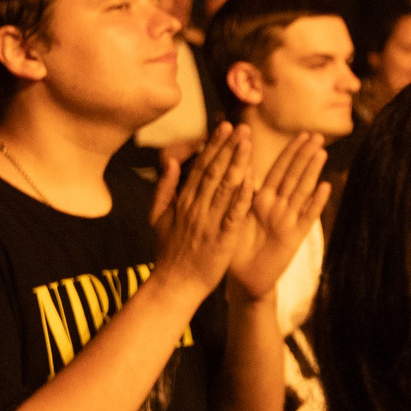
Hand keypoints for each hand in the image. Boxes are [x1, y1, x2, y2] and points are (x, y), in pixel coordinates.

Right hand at [150, 124, 255, 295]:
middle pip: (214, 172)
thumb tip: (168, 161)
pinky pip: (234, 213)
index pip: (201, 167)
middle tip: (242, 126)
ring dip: (238, 163)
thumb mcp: (158, 217)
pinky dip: (242, 195)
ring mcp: (209, 222)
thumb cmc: (169, 251)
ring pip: (225, 187)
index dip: (214, 146)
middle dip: (229, 147)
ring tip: (249, 144)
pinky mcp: (222, 238)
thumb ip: (164, 188)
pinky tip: (252, 179)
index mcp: (183, 202)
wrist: (174, 284)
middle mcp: (196, 207)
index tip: (225, 127)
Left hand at [225, 132, 329, 302]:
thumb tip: (240, 167)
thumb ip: (238, 194)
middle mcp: (278, 207)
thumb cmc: (235, 247)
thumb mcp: (233, 217)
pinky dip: (316, 203)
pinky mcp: (294, 237)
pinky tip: (325, 188)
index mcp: (261, 200)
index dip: (289, 152)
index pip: (278, 170)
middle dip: (305, 155)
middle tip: (317, 135)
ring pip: (301, 191)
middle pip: (293, 176)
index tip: (301, 134)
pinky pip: (306, 218)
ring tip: (321, 152)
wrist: (243, 279)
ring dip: (311, 172)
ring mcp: (288, 221)